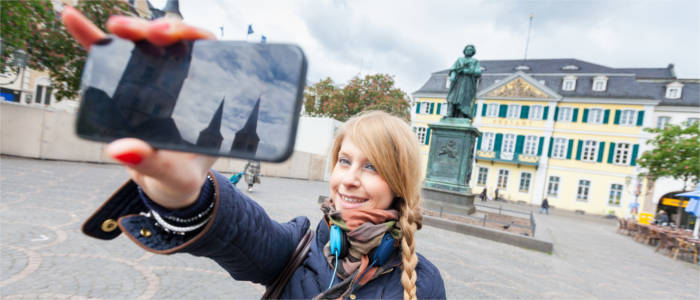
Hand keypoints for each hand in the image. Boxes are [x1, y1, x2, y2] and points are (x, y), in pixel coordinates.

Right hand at [62, 7, 217, 208]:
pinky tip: (72, 18)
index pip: (207, 56)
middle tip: (148, 34)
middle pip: (175, 44)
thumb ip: (153, 164)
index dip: (195, 38)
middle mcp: (182, 82)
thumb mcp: (174, 176)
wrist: (167, 188)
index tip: (176, 38)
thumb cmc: (181, 179)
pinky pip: (109, 58)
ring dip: (130, 30)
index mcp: (206, 98)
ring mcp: (154, 81)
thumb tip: (119, 149)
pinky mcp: (127, 86)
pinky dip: (90, 38)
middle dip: (160, 31)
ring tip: (115, 27)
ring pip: (144, 44)